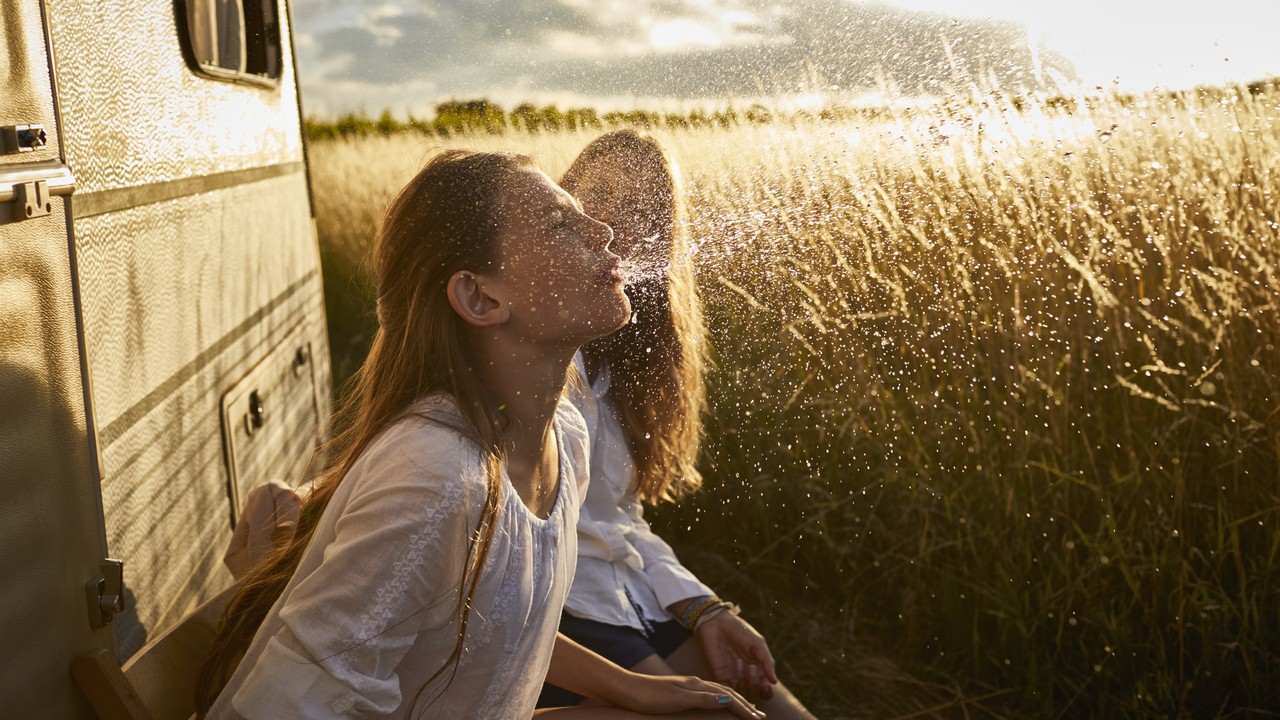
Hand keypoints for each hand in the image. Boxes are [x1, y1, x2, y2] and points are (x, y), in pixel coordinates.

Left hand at [608, 672, 764, 718]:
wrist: (625, 689)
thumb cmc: (649, 696)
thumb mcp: (678, 699)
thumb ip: (704, 698)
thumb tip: (729, 697)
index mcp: (697, 686)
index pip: (727, 696)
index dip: (744, 708)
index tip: (758, 719)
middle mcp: (695, 684)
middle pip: (726, 692)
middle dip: (744, 704)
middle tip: (759, 716)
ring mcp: (687, 686)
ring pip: (718, 692)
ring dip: (734, 701)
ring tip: (745, 708)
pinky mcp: (679, 691)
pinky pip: (708, 694)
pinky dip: (720, 699)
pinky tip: (717, 703)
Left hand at [695, 612, 777, 700]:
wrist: (717, 623)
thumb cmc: (741, 630)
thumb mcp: (757, 643)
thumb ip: (767, 662)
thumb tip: (775, 682)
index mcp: (759, 669)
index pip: (765, 690)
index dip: (766, 691)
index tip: (764, 683)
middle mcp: (747, 676)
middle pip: (754, 694)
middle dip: (754, 683)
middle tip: (751, 666)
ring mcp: (733, 677)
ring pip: (741, 693)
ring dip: (743, 681)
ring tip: (739, 662)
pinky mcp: (720, 676)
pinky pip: (726, 690)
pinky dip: (731, 687)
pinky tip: (731, 673)